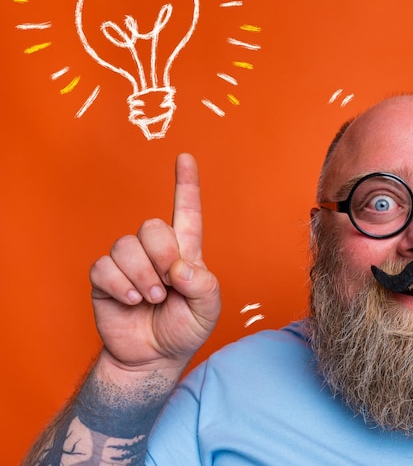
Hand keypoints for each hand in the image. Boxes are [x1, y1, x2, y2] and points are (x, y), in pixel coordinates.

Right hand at [89, 153, 220, 373]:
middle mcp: (155, 250)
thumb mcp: (208, 310)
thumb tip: (181, 268)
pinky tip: (130, 301)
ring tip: (150, 298)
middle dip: (161, 256)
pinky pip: (103, 267)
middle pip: (151, 226)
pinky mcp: (104, 278)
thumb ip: (204, 287)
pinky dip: (119, 286)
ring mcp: (128, 262)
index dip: (186, 184)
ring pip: (125, 245)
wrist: (153, 357)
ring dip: (141, 276)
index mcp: (185, 252)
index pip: (186, 212)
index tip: (185, 157)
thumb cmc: (184, 329)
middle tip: (167, 285)